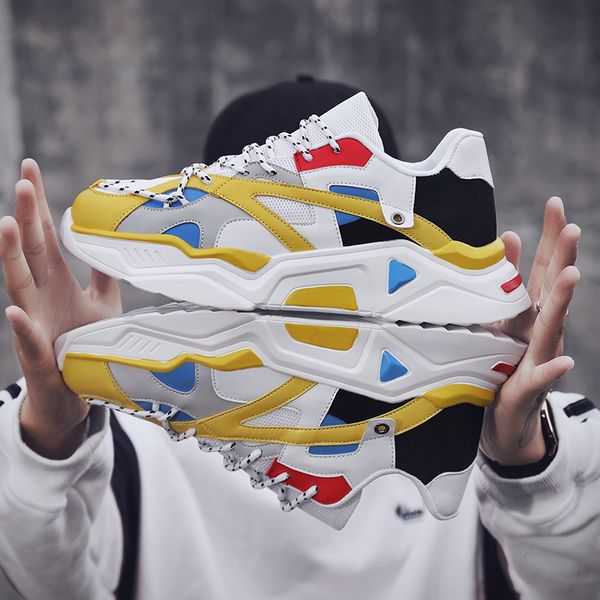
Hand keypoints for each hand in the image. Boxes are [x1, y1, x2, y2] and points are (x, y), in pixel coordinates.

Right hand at [0, 159, 120, 458]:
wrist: (74, 391)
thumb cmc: (84, 345)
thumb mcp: (102, 305)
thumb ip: (102, 276)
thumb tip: (107, 245)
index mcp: (57, 281)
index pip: (44, 236)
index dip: (38, 205)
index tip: (30, 170)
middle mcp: (42, 297)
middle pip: (30, 251)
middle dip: (26, 217)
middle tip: (23, 182)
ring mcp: (37, 324)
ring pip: (19, 287)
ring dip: (10, 258)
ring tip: (4, 227)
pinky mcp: (40, 356)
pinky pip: (29, 341)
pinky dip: (23, 327)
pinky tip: (16, 311)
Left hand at [480, 197, 579, 464]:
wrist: (505, 419)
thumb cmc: (501, 365)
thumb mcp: (500, 320)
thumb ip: (505, 283)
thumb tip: (509, 237)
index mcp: (529, 312)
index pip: (541, 268)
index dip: (550, 237)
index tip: (556, 204)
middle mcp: (538, 329)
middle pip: (551, 289)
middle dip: (562, 257)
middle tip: (571, 226)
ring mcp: (538, 357)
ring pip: (551, 326)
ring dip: (562, 301)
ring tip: (571, 276)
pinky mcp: (528, 386)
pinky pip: (541, 377)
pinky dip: (552, 369)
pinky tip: (565, 360)